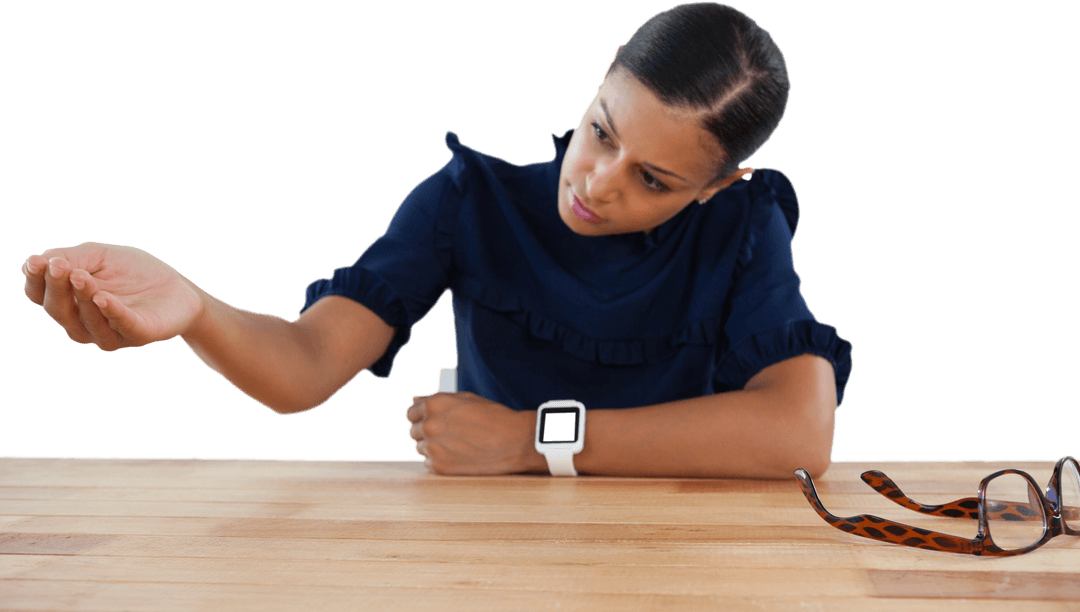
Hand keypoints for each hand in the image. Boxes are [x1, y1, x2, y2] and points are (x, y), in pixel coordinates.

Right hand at [22, 241, 204, 350]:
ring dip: (82, 298)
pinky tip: (103, 298)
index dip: (35, 280)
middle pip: (58, 310)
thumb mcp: (101, 256)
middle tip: (58, 265)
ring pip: (86, 322)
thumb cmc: (135, 272)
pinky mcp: (138, 335)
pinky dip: (110, 312)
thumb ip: (72, 257)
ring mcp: (110, 333)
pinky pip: (121, 326)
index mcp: (69, 301)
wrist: (179, 288)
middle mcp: (83, 322)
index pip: (39, 295)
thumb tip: (36, 261)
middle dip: (56, 287)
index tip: (37, 261)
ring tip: (81, 276)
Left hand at [405, 392, 542, 474]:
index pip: (411, 412)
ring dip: (432, 446)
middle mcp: (430, 425)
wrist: (514, 441)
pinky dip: (438, 460)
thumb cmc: (493, 416)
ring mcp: (433, 448)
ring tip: (455, 444)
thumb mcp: (465, 399)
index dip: (422, 415)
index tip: (432, 419)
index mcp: (434, 405)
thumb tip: (415, 400)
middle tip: (448, 433)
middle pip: (414, 431)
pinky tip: (456, 454)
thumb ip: (436, 400)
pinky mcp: (440, 467)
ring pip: (420, 448)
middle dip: (426, 431)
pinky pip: (428, 463)